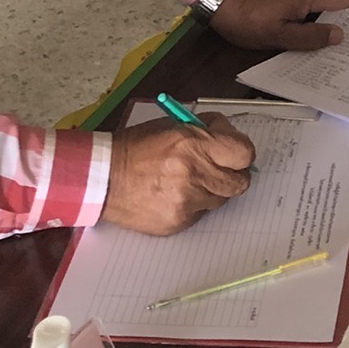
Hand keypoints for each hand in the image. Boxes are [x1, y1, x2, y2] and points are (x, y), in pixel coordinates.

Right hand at [101, 114, 254, 234]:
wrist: (104, 178)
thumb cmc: (137, 147)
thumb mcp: (172, 125)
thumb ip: (206, 129)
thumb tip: (230, 136)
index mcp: (194, 144)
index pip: (244, 153)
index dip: (243, 152)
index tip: (236, 153)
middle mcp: (194, 174)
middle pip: (239, 182)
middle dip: (233, 174)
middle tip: (220, 169)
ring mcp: (187, 201)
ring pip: (220, 199)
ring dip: (211, 190)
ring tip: (188, 180)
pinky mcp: (178, 222)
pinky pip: (200, 214)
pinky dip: (193, 205)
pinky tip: (173, 195)